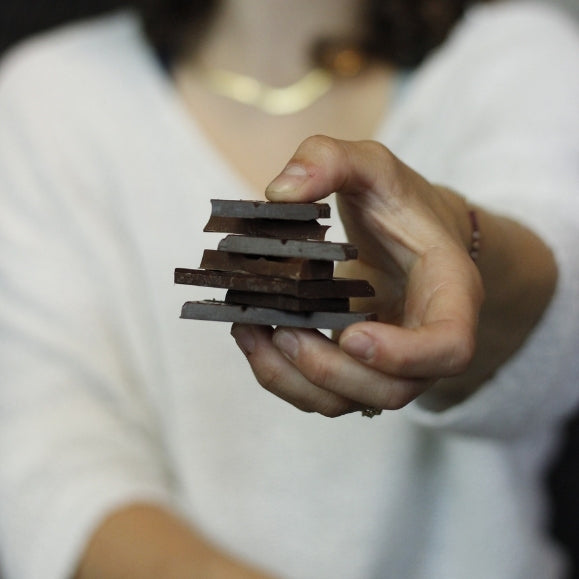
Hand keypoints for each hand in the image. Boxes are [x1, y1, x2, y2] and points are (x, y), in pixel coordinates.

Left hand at [230, 136, 483, 415]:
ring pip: (350, 402)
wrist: (409, 234)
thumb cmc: (399, 204)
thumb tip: (279, 192)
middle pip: (391, 390)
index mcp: (449, 293)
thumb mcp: (371, 165)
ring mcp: (390, 361)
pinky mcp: (357, 367)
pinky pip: (324, 394)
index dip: (404, 354)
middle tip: (282, 330)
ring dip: (295, 380)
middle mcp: (424, 341)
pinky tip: (253, 336)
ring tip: (252, 332)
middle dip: (330, 370)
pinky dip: (283, 376)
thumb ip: (330, 160)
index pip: (449, 346)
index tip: (352, 334)